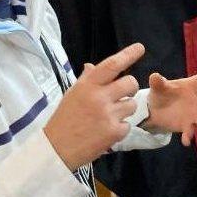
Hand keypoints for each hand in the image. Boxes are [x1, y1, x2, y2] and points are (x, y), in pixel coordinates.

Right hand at [44, 43, 143, 170]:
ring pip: (132, 104)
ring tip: (109, 116)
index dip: (128, 55)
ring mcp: (107, 115)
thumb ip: (86, 80)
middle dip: (129, 88)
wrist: (57, 148)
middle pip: (130, 83)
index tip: (140, 47)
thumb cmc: (64, 119)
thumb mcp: (72, 94)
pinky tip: (106, 131)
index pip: (112, 65)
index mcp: (87, 85)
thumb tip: (92, 66)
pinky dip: (120, 127)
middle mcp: (99, 97)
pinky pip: (128, 124)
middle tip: (121, 95)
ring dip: (125, 109)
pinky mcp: (114, 132)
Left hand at [146, 72, 196, 145]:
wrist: (155, 110)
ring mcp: (194, 114)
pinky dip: (189, 136)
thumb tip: (154, 76)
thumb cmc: (162, 94)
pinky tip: (185, 140)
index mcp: (191, 86)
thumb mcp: (158, 87)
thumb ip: (158, 82)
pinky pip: (191, 131)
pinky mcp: (187, 126)